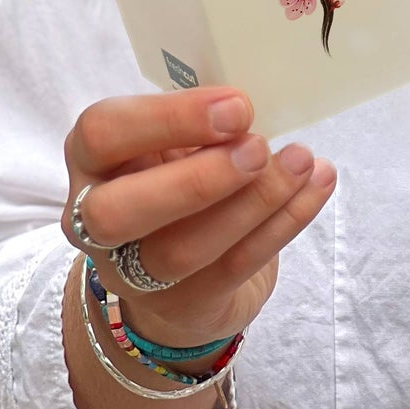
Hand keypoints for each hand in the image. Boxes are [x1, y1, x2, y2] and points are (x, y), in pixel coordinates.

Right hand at [61, 85, 336, 350]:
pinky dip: (283, 223)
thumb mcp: (174, 140)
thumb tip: (251, 103)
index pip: (102, 134)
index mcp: (92, 159)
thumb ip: (199, 122)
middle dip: (196, 179)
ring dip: (253, 202)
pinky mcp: (184, 305)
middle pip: (118, 212)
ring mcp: (133, 274)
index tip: (236, 106)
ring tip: (301, 162)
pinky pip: (234, 267)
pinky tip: (317, 185)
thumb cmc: (177, 176)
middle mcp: (94, 222)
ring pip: (181, 250)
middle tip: (259, 147)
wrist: (177, 276)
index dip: (167, 119)